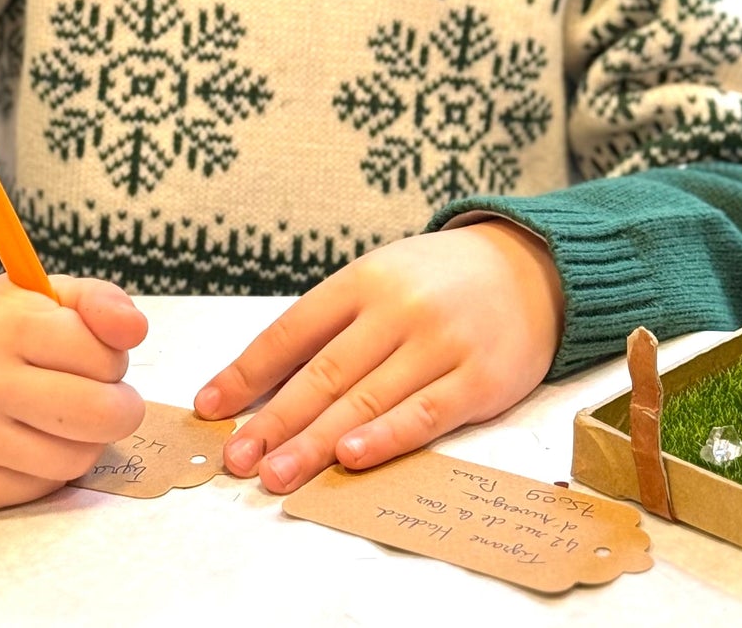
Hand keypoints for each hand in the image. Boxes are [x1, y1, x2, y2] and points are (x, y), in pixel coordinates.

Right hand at [0, 274, 147, 509]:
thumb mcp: (44, 295)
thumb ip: (101, 301)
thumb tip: (136, 332)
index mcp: (6, 324)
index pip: (103, 355)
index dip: (112, 356)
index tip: (94, 354)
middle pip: (100, 415)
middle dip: (120, 406)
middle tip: (103, 395)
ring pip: (77, 458)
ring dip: (86, 439)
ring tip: (62, 415)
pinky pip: (43, 488)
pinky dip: (50, 467)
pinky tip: (27, 440)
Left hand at [195, 219, 564, 493]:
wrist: (530, 267)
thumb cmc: (440, 281)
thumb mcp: (382, 277)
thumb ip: (332, 324)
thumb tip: (264, 382)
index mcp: (365, 278)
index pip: (294, 328)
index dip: (249, 371)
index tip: (211, 406)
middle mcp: (399, 307)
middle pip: (325, 371)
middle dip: (275, 420)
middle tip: (238, 458)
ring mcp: (441, 342)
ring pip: (368, 399)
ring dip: (316, 441)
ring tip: (277, 473)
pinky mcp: (478, 377)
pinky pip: (425, 413)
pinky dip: (386, 437)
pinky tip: (352, 456)